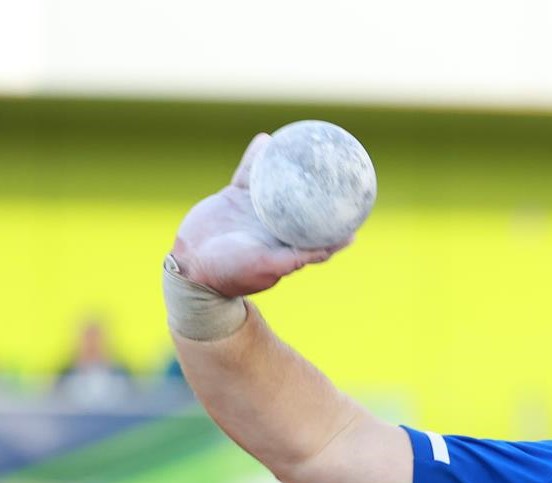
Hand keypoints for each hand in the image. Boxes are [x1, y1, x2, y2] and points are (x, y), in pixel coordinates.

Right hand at [170, 133, 349, 296]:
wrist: (191, 264)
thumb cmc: (233, 272)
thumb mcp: (269, 265)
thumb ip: (300, 256)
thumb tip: (337, 244)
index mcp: (290, 242)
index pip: (322, 230)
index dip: (340, 220)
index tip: (359, 206)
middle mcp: (277, 224)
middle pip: (303, 201)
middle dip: (318, 186)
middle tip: (335, 163)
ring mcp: (256, 209)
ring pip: (278, 182)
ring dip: (290, 164)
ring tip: (303, 143)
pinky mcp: (235, 197)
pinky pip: (249, 173)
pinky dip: (257, 157)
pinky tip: (267, 140)